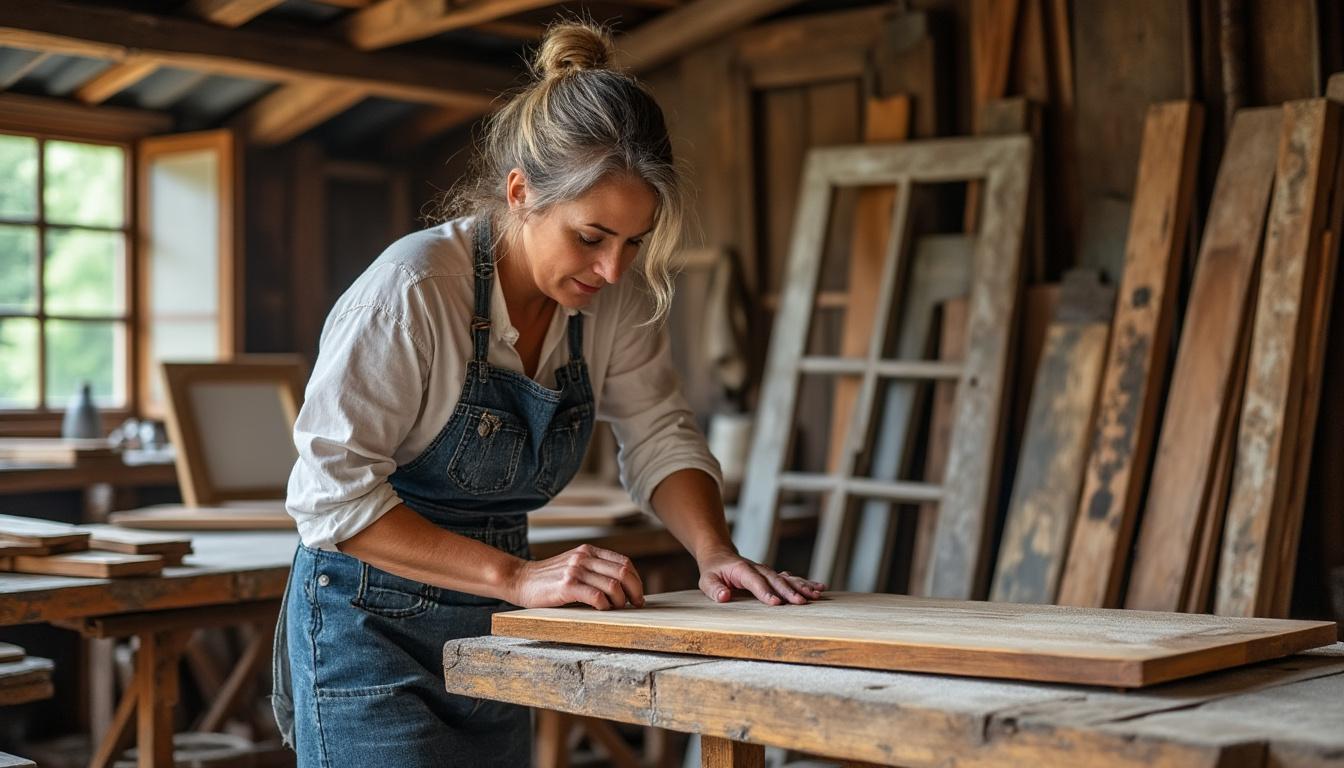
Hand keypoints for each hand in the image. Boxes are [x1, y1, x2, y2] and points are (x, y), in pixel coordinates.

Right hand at [505, 544, 644, 609]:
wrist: (520, 580)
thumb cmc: (549, 579)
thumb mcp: (574, 565)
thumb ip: (594, 569)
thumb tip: (623, 587)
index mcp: (589, 551)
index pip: (624, 562)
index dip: (636, 580)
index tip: (637, 595)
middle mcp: (584, 557)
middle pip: (623, 572)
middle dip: (635, 591)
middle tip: (635, 604)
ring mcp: (575, 571)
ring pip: (613, 585)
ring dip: (620, 601)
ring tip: (617, 609)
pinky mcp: (566, 586)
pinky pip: (596, 597)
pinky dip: (605, 605)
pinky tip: (602, 610)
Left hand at [695, 547, 826, 604]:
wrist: (720, 555)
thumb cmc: (713, 570)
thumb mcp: (706, 579)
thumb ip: (714, 589)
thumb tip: (724, 597)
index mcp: (742, 569)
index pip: (755, 581)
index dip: (765, 592)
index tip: (776, 603)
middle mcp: (758, 568)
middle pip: (776, 579)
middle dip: (789, 591)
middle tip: (801, 602)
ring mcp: (767, 571)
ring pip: (787, 578)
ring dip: (802, 586)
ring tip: (816, 594)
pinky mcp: (772, 576)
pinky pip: (791, 579)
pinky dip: (805, 583)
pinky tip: (819, 588)